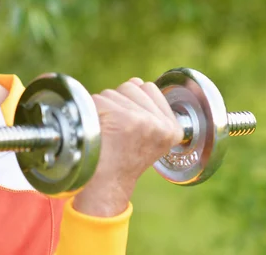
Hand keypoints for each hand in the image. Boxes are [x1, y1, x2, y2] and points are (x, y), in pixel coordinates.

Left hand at [73, 78, 183, 216]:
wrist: (106, 183)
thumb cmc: (122, 159)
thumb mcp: (149, 138)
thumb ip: (149, 110)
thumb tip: (136, 83)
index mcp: (173, 129)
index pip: (149, 87)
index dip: (133, 100)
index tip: (127, 123)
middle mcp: (160, 124)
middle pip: (131, 86)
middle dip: (119, 102)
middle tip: (116, 128)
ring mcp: (141, 120)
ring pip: (112, 92)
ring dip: (104, 107)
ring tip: (107, 131)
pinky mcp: (121, 118)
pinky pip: (98, 99)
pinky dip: (92, 112)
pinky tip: (98, 130)